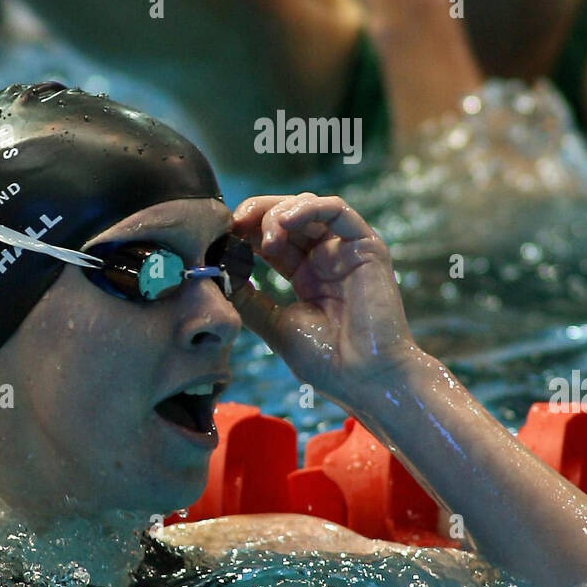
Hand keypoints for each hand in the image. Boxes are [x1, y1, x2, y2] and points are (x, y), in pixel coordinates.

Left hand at [230, 192, 419, 408]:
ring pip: (310, 207)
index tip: (222, 237)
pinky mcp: (367, 246)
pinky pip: (338, 211)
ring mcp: (347, 250)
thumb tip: (219, 276)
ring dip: (280, 211)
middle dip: (258, 213)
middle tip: (235, 223)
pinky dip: (309, 208)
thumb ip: (250, 300)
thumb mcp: (276, 326)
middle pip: (289, 216)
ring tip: (266, 234)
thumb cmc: (328, 362)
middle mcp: (327, 258)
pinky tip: (285, 221)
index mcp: (307, 275)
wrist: (366, 379)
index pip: (274, 237)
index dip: (247, 231)